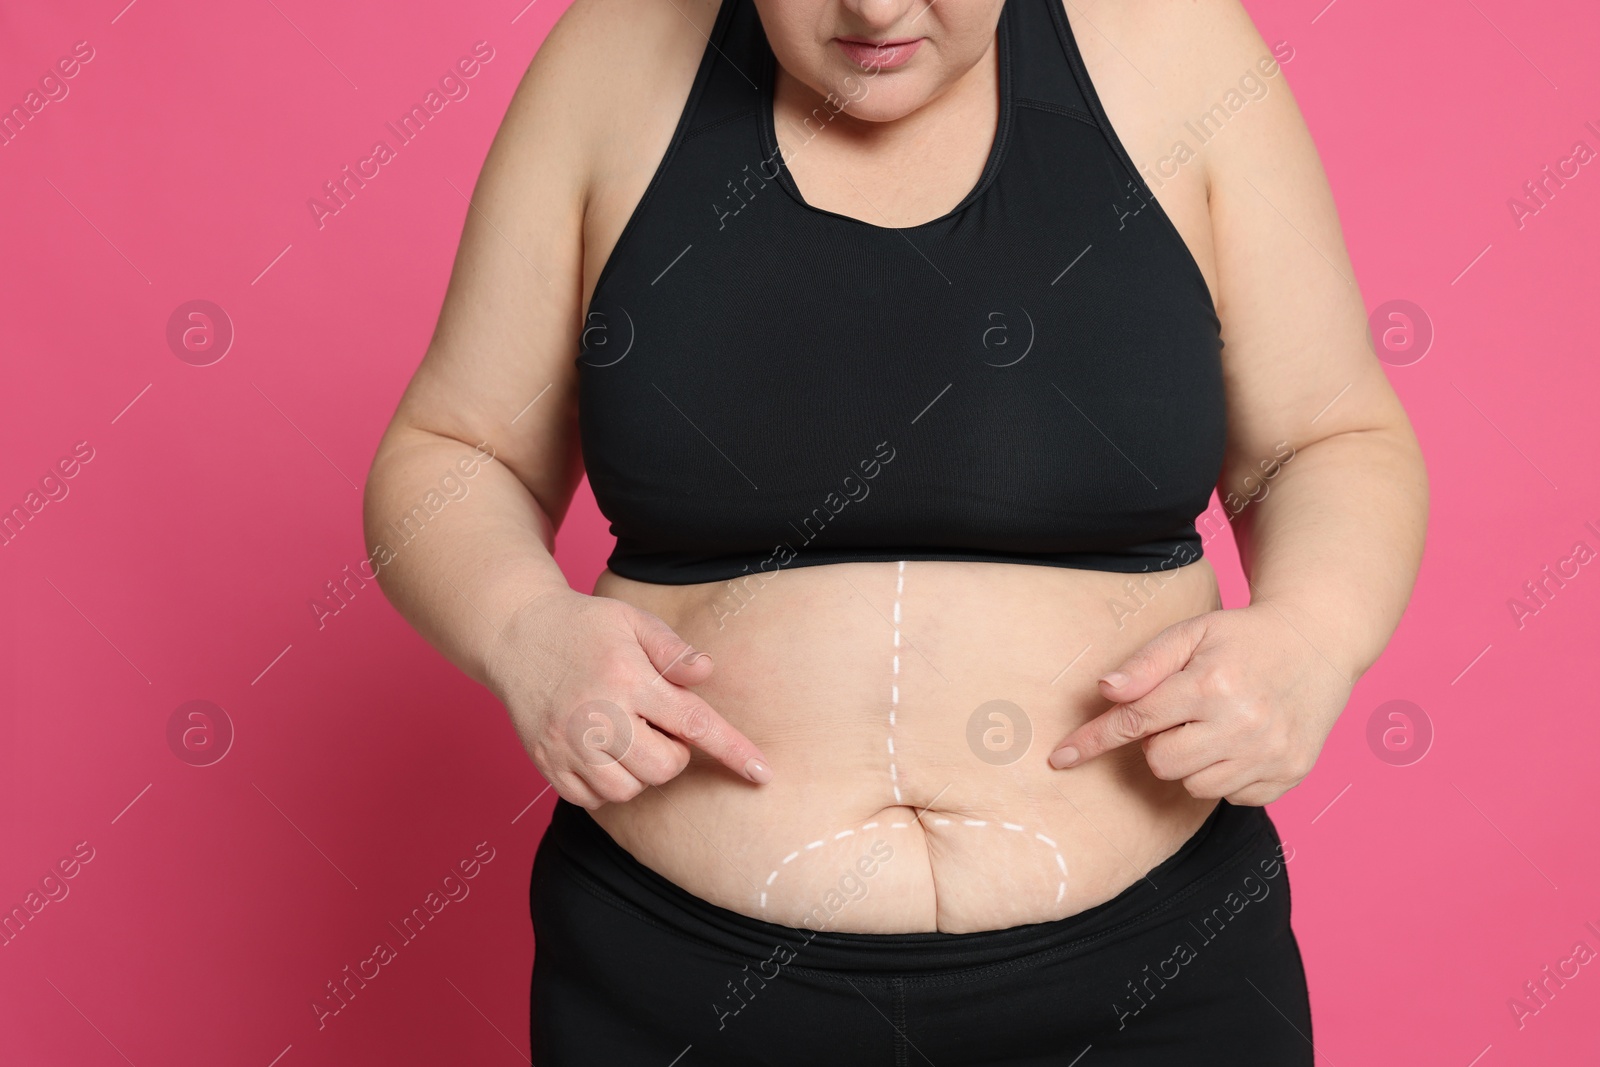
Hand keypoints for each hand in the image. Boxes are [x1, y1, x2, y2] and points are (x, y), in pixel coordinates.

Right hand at [486, 587, 772, 808]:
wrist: (513, 634)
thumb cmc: (584, 626)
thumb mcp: (632, 620)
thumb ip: (673, 649)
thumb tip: (708, 673)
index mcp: (627, 678)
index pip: (693, 723)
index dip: (732, 751)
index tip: (762, 774)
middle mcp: (597, 716)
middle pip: (662, 768)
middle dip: (674, 755)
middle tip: (659, 727)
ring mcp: (567, 744)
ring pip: (627, 791)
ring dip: (640, 773)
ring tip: (629, 739)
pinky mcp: (546, 763)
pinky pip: (591, 801)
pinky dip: (606, 786)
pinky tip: (603, 754)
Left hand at [1047, 604, 1351, 805]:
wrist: (1319, 642)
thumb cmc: (1243, 637)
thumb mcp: (1192, 633)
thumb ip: (1146, 664)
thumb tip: (1105, 691)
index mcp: (1211, 684)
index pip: (1136, 722)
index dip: (1094, 740)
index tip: (1060, 758)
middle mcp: (1243, 724)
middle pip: (1161, 763)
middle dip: (1159, 741)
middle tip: (1183, 712)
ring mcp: (1271, 754)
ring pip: (1194, 787)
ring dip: (1191, 760)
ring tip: (1215, 725)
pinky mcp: (1290, 774)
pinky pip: (1232, 797)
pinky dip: (1226, 775)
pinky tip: (1241, 741)